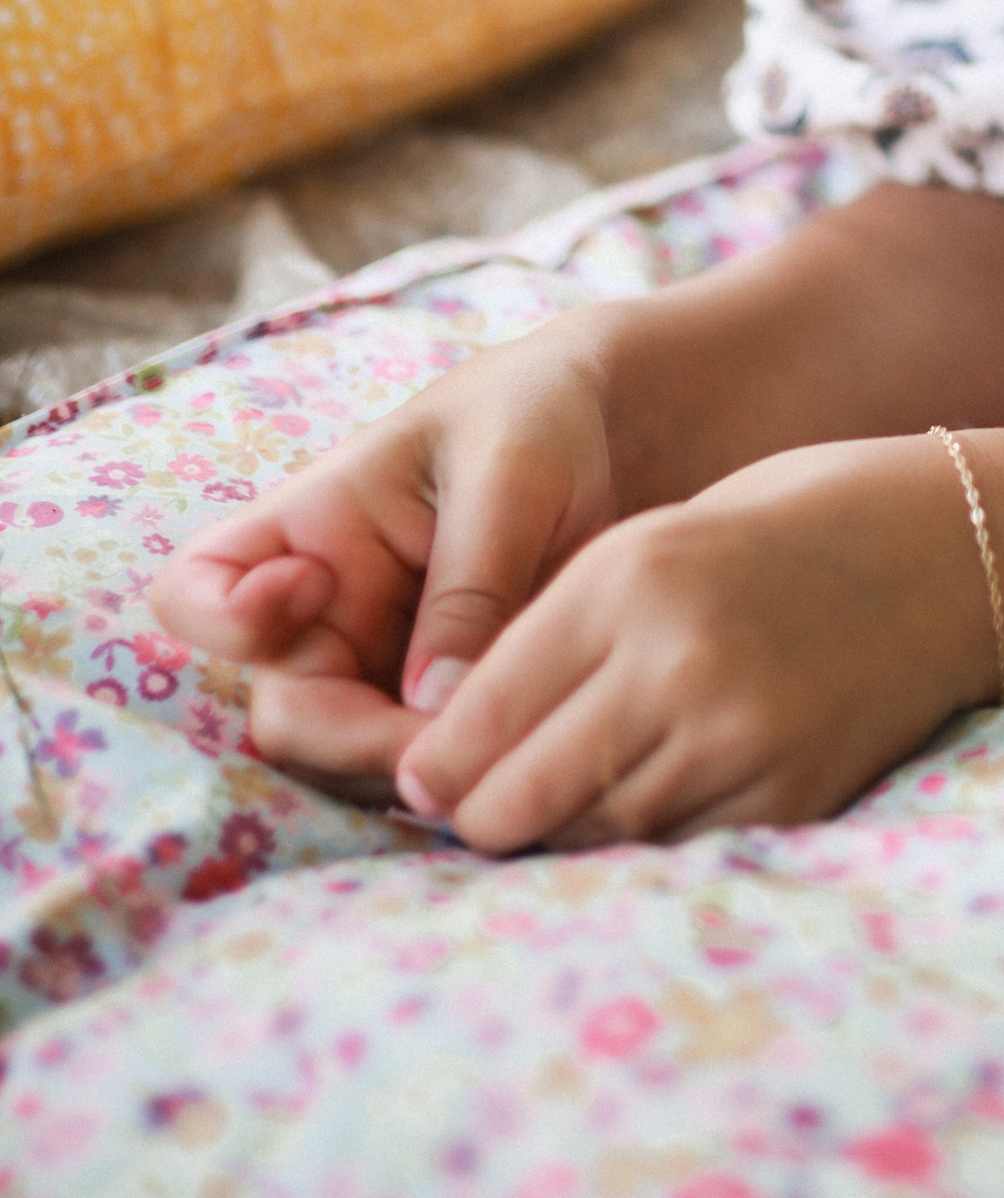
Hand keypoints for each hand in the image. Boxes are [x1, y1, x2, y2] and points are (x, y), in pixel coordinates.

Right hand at [149, 322, 620, 798]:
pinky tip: (518, 758)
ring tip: (500, 747)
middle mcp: (324, 608)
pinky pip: (414, 766)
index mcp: (315, 526)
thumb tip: (431, 716)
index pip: (196, 588)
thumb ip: (468, 587)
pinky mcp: (432, 704)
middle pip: (285, 715)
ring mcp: (375, 664)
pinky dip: (456, 776)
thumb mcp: (508, 477)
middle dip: (359, 743)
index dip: (226, 618)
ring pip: (347, 762)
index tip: (310, 593)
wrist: (614, 433)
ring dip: (413, 772)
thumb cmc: (538, 421)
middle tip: (454, 740)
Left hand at [388, 436, 993, 850]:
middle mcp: (676, 661)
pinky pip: (673, 850)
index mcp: (631, 580)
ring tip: (564, 800)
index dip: (438, 765)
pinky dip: (647, 839)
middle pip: (518, 798)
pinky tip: (652, 799)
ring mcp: (739, 736)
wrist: (947, 549)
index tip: (425, 783)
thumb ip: (557, 637)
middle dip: (484, 815)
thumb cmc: (781, 530)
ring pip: (591, 835)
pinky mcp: (789, 794)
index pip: (482, 713)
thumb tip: (450, 762)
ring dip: (565, 830)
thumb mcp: (655, 544)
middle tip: (478, 810)